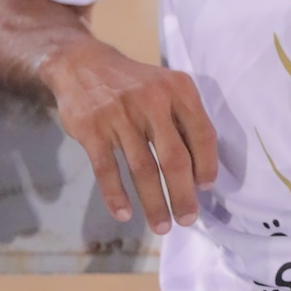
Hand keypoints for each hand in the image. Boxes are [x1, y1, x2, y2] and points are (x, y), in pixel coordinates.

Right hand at [45, 39, 218, 234]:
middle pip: (174, 158)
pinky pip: (107, 170)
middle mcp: (151, 100)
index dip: (208, 165)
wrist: (82, 64)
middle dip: (183, 194)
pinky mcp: (92, 128)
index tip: (206, 188)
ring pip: (142, 169)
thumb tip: (202, 171)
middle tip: (188, 219)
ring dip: (154, 203)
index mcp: (178, 89)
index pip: (202, 134)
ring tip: (162, 226)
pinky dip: (116, 195)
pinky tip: (125, 214)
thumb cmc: (134, 84)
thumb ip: (185, 119)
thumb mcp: (165, 87)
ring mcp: (120, 115)